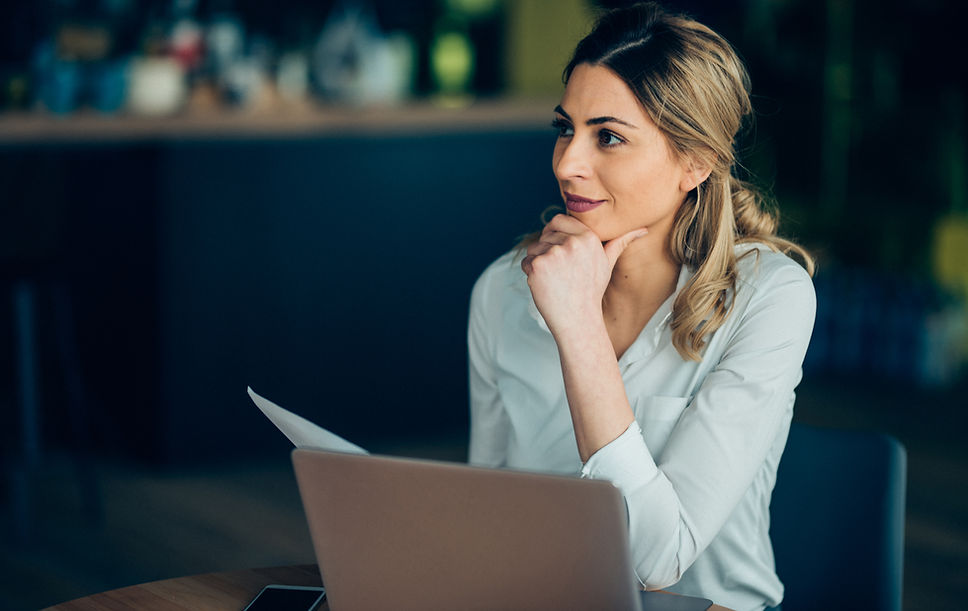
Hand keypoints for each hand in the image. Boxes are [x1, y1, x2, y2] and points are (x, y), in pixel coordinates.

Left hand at [520, 214, 646, 336]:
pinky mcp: (538, 265)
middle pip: (544, 235)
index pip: (558, 220)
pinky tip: (546, 285)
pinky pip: (526, 261)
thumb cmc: (591, 291)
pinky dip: (530, 273)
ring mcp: (553, 253)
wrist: (578, 319)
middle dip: (546, 250)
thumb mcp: (607, 263)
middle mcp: (572, 242)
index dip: (553, 233)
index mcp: (588, 237)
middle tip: (559, 271)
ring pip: (534, 248)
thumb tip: (643, 229)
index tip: (557, 248)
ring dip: (538, 262)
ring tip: (554, 279)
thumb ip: (619, 242)